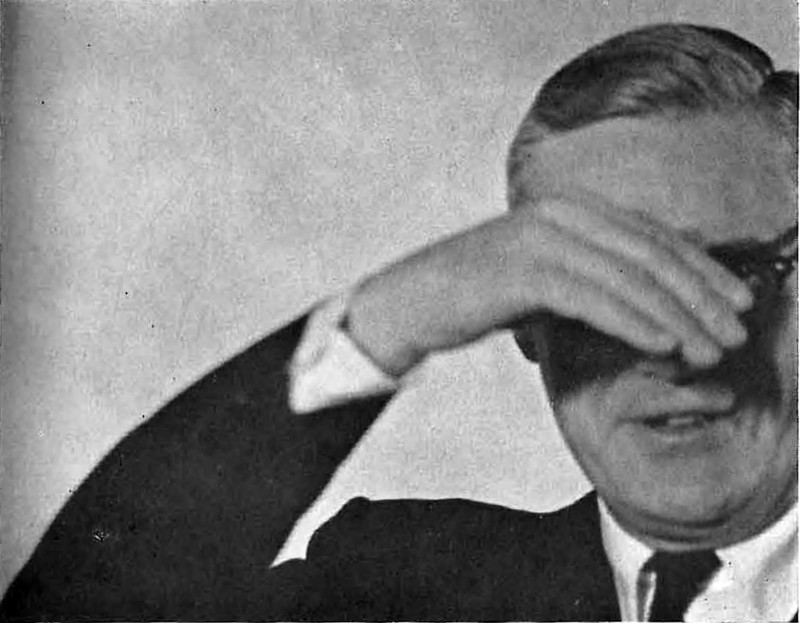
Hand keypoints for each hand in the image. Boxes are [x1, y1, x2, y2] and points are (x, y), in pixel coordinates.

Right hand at [346, 196, 753, 375]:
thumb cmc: (475, 298)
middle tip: (738, 331)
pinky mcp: (522, 269)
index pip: (652, 237)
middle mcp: (559, 215)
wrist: (406, 305)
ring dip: (677, 315)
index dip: (702, 268)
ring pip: (628, 276)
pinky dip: (634, 322)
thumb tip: (644, 306)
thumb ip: (589, 280)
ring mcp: (539, 238)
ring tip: (712, 349)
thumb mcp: (541, 283)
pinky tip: (664, 346)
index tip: (737, 301)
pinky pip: (592, 297)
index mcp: (568, 211)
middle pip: (650, 253)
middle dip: (701, 295)